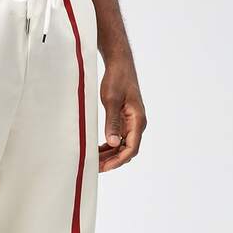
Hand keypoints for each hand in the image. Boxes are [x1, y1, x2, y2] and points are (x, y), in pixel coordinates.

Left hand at [99, 56, 146, 171]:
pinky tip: (97, 150)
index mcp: (138, 120)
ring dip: (109, 155)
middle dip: (112, 160)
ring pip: (122, 146)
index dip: (118, 160)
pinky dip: (109, 146)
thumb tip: (113, 143)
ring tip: (94, 161)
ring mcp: (131, 123)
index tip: (104, 167)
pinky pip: (118, 138)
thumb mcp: (111, 101)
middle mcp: (137, 124)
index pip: (131, 148)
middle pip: (127, 150)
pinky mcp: (125, 120)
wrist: (119, 65)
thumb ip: (112, 122)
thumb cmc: (117, 79)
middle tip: (95, 167)